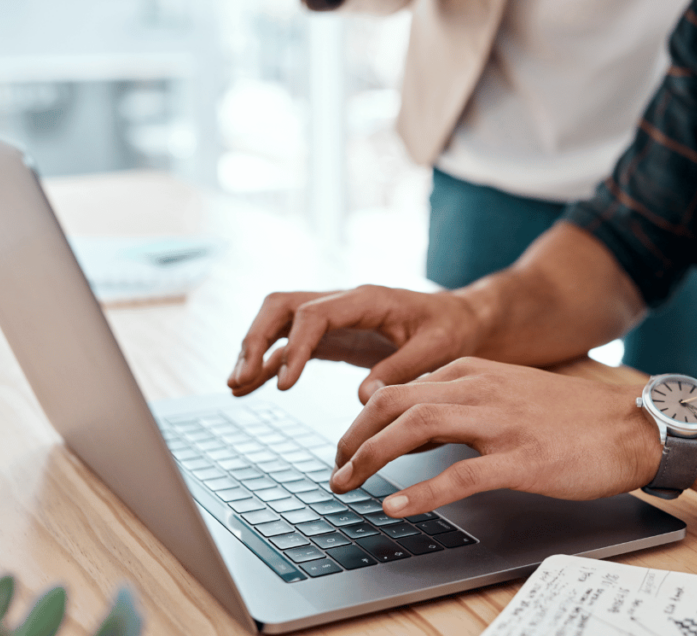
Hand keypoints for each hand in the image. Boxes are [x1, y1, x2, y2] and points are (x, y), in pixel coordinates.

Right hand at [227, 286, 483, 401]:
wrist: (460, 319)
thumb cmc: (451, 329)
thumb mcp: (438, 348)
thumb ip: (403, 368)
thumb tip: (366, 397)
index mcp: (367, 299)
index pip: (315, 314)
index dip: (295, 346)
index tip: (285, 385)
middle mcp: (343, 302)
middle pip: (282, 306)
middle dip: (256, 338)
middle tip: (243, 377)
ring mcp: (334, 318)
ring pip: (278, 322)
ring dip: (254, 349)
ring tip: (236, 386)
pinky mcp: (333, 336)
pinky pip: (290, 344)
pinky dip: (269, 363)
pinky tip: (250, 387)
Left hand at [329, 358, 660, 516]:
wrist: (632, 426)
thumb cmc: (572, 415)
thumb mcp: (510, 391)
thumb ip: (464, 401)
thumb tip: (416, 426)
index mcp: (475, 372)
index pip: (400, 387)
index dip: (364, 418)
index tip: (349, 444)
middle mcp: (481, 390)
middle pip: (395, 402)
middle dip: (354, 435)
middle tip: (336, 466)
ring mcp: (501, 424)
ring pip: (416, 427)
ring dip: (371, 456)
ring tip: (346, 483)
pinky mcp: (522, 459)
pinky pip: (460, 475)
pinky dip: (421, 491)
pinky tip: (396, 506)